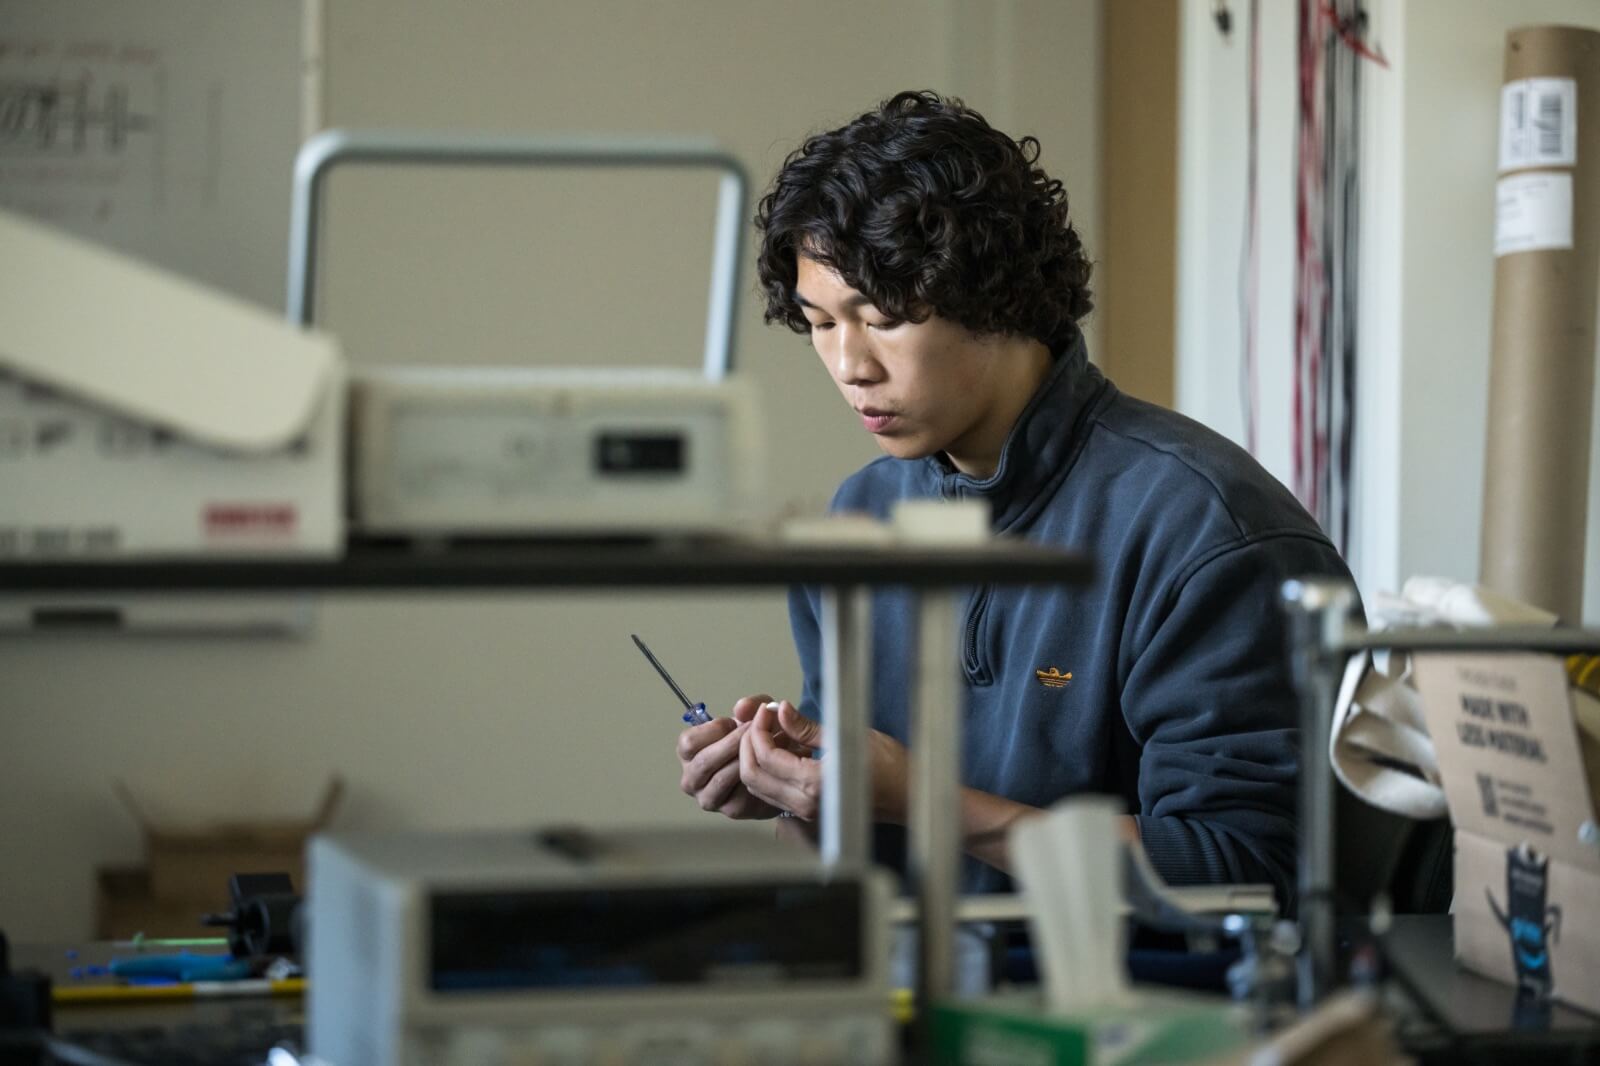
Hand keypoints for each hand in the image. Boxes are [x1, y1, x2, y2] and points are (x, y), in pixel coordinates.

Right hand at [677, 694, 778, 818]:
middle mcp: (692, 778)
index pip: (688, 742)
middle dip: (731, 744)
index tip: (733, 723)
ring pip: (721, 778)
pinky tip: (765, 766)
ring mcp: (709, 797)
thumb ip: (749, 706)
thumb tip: (741, 708)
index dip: (712, 730)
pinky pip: (739, 794)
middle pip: (703, 762)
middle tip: (753, 732)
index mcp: (689, 753)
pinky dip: (753, 778)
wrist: (776, 767)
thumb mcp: (755, 714)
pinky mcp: (730, 810)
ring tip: (761, 747)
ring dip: (742, 760)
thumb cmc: (755, 739)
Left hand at [739, 702, 911, 823]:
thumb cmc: (890, 767)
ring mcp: (806, 813)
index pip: (765, 756)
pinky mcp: (809, 814)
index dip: (759, 729)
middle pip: (753, 776)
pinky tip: (785, 751)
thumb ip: (806, 727)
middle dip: (748, 744)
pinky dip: (769, 772)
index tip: (767, 710)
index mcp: (814, 784)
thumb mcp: (848, 736)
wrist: (909, 795)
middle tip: (760, 721)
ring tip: (772, 732)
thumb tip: (781, 710)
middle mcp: (806, 804)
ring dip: (757, 759)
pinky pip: (774, 795)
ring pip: (760, 788)